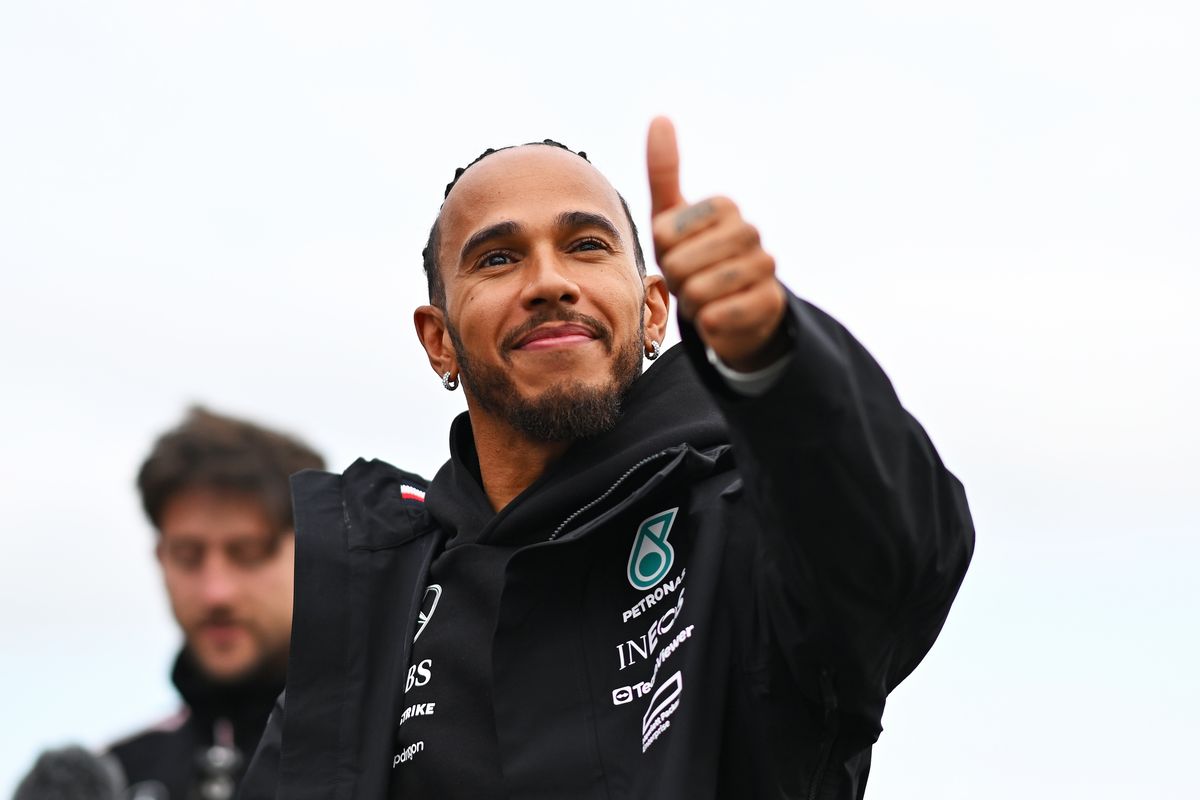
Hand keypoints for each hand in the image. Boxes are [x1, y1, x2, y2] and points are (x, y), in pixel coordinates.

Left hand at [647, 116, 787, 371]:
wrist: (733, 311)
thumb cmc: (696, 259)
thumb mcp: (671, 219)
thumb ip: (664, 171)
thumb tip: (659, 117)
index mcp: (724, 206)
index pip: (664, 234)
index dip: (663, 253)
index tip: (680, 254)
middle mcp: (750, 231)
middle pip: (679, 264)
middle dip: (677, 282)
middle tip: (693, 281)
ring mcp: (765, 266)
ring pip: (698, 292)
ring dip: (693, 304)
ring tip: (707, 298)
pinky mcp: (771, 303)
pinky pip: (718, 317)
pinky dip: (709, 325)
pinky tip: (721, 318)